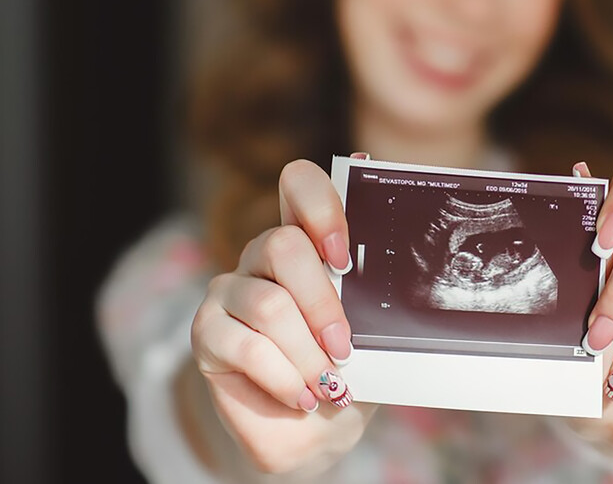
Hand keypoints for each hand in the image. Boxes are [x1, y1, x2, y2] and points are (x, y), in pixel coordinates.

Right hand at [190, 159, 375, 473]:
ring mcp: (229, 289)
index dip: (321, 207)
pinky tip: (302, 397)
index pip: (299, 184)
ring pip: (269, 305)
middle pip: (283, 245)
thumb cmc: (349, 371)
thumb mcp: (374, 335)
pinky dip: (283, 377)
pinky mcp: (206, 331)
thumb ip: (379, 301)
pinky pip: (246, 346)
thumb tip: (401, 279)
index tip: (344, 258)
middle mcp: (263, 255)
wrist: (315, 431)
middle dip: (322, 303)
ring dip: (307, 354)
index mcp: (308, 240)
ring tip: (329, 385)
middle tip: (345, 348)